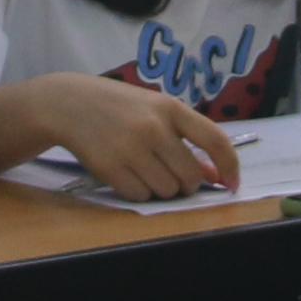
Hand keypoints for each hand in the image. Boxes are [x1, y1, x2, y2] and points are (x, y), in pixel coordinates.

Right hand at [34, 71, 237, 201]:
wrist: (69, 103)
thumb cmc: (120, 106)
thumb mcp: (155, 110)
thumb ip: (186, 138)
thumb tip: (213, 174)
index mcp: (170, 108)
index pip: (215, 140)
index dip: (230, 167)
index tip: (231, 184)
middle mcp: (153, 128)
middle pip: (190, 176)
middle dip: (187, 184)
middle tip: (174, 176)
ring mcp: (130, 148)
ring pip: (167, 190)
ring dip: (162, 189)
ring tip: (145, 170)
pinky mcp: (109, 168)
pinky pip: (141, 196)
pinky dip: (140, 192)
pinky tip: (128, 174)